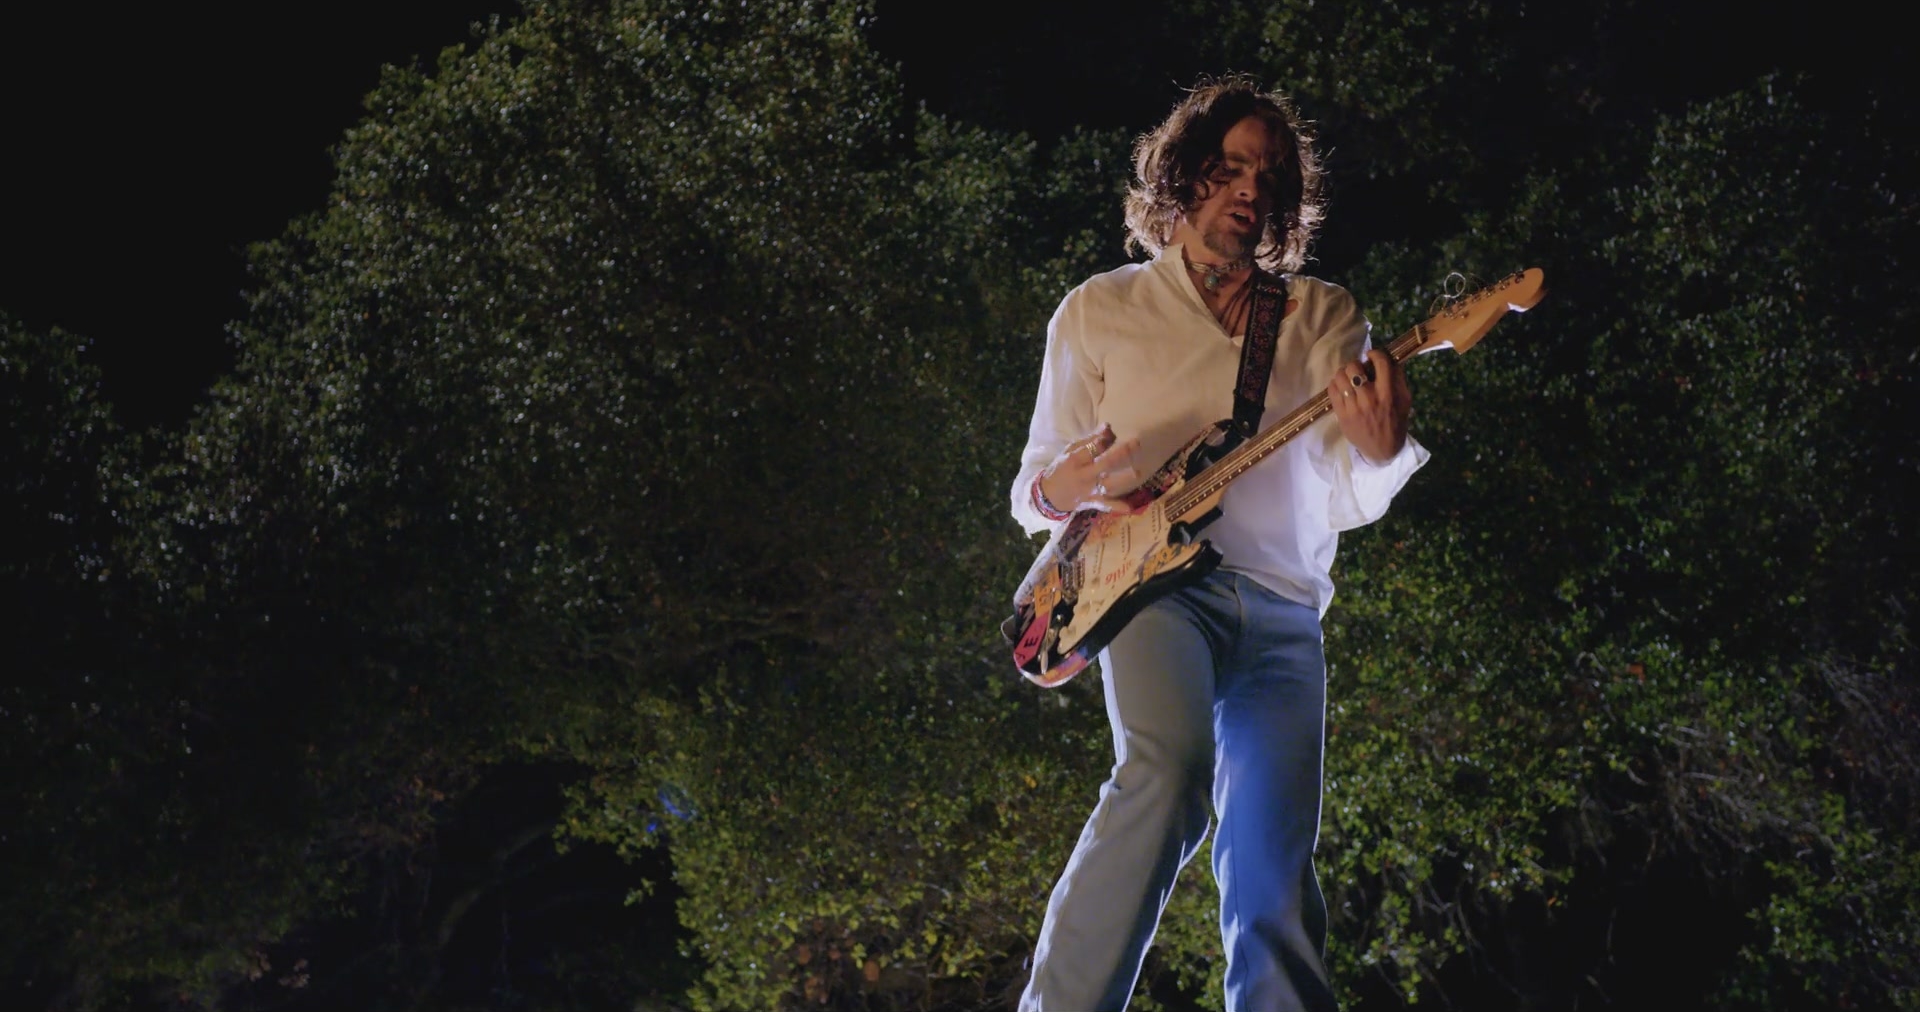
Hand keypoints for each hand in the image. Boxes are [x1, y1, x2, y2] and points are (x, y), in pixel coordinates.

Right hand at [1039, 424, 1143, 512]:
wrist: (1048, 495)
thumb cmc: (1060, 469)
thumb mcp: (1070, 451)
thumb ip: (1089, 440)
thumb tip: (1108, 427)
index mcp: (1075, 460)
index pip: (1092, 448)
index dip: (1104, 439)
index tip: (1112, 432)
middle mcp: (1084, 475)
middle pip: (1105, 463)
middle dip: (1122, 453)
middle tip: (1136, 443)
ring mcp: (1089, 490)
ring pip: (1108, 484)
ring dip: (1123, 478)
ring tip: (1138, 472)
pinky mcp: (1092, 502)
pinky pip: (1105, 505)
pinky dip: (1117, 506)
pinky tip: (1130, 507)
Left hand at [1328, 349, 1410, 463]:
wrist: (1382, 450)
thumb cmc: (1396, 423)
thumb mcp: (1405, 401)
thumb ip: (1399, 380)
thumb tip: (1391, 359)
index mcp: (1388, 394)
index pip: (1381, 364)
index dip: (1375, 354)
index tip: (1371, 355)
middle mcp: (1369, 399)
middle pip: (1354, 368)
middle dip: (1356, 364)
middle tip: (1358, 370)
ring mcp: (1353, 407)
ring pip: (1340, 377)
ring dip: (1343, 373)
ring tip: (1348, 378)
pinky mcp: (1341, 414)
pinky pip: (1332, 390)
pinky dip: (1335, 384)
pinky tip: (1341, 387)